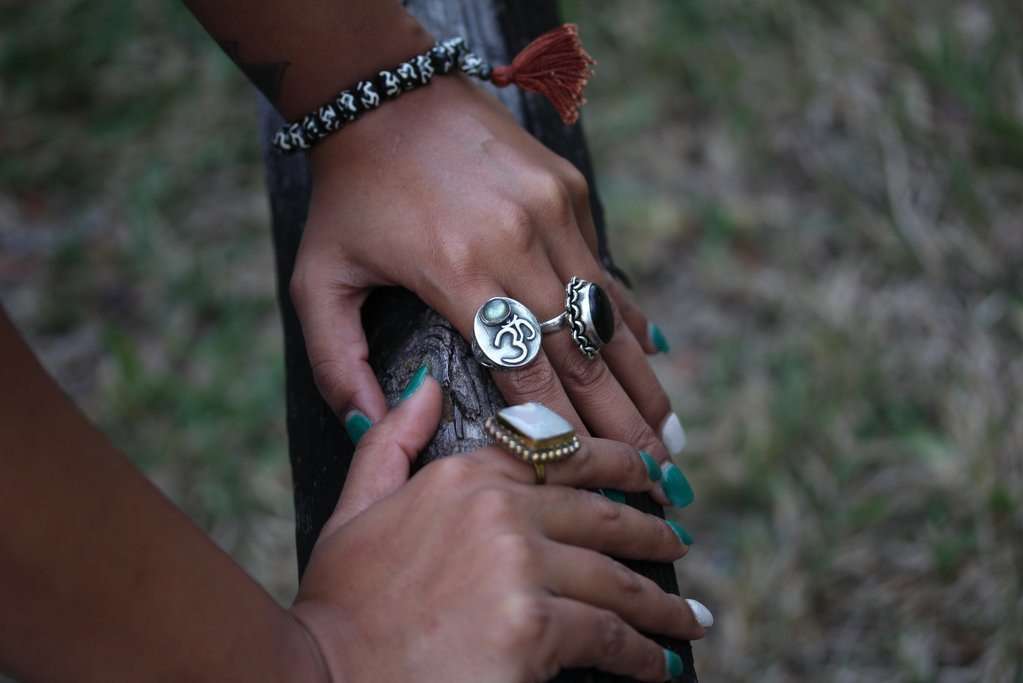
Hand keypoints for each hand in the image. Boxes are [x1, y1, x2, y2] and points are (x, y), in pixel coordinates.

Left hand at [289, 74, 686, 484]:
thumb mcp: (319, 280)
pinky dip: (625, 317)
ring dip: (640, 379)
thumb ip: (337, 363)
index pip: (527, 375)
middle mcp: (518, 243)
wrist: (385, 95)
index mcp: (459, 274)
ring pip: (606, 316)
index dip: (564, 434)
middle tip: (657, 478)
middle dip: (622, 424)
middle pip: (582, 355)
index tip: (598, 483)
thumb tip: (370, 429)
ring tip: (670, 433)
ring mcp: (552, 212)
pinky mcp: (567, 190)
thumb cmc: (350, 195)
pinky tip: (651, 355)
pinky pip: (602, 269)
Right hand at [290, 375, 708, 682]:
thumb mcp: (356, 509)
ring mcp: (520, 566)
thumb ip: (395, 442)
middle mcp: (500, 510)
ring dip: (660, 606)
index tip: (655, 478)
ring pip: (617, 581)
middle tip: (682, 546)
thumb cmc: (341, 605)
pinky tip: (660, 664)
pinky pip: (610, 637)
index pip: (564, 456)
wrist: (321, 678)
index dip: (620, 465)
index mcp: (464, 475)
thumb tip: (425, 383)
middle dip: (652, 534)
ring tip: (687, 621)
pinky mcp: (534, 628)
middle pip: (603, 517)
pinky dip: (643, 655)